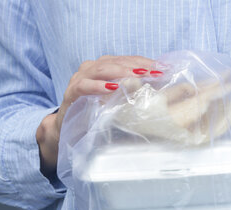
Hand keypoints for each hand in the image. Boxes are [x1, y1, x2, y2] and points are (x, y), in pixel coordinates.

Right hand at [36, 55, 155, 175]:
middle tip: (154, 73)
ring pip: (101, 69)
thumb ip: (133, 94)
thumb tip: (162, 93)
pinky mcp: (71, 92)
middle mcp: (91, 68)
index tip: (163, 68)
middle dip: (137, 66)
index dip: (145, 63)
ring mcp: (80, 78)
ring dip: (120, 72)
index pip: (128, 60)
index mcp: (105, 67)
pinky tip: (111, 88)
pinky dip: (98, 86)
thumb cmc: (96, 113)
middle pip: (116, 61)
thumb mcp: (118, 103)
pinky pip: (84, 85)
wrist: (68, 128)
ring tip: (137, 76)